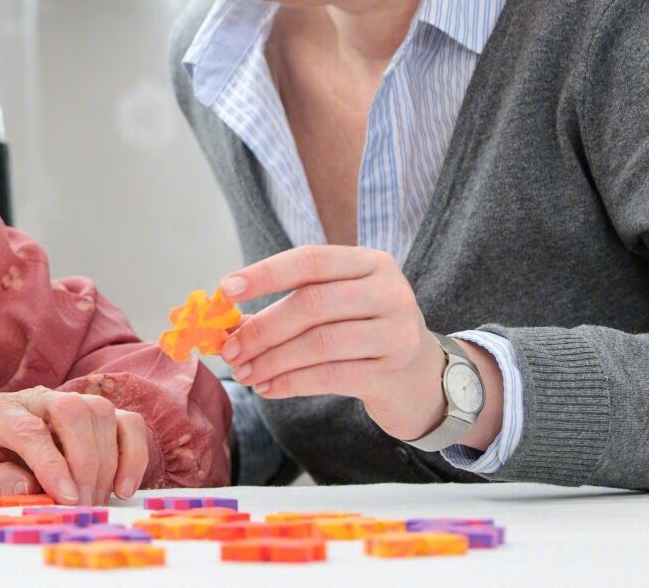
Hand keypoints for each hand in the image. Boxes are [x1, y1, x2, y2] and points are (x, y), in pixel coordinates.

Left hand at [0, 387, 152, 506]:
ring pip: (100, 412)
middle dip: (82, 462)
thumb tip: (29, 485)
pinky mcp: (102, 416)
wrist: (4, 458)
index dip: (50, 464)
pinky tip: (122, 489)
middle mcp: (36, 398)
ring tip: (94, 501)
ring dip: (105, 463)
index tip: (66, 498)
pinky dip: (133, 456)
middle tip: (81, 504)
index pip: (28, 429)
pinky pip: (128, 423)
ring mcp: (72, 402)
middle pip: (71, 409)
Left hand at [218, 246, 450, 442]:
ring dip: (272, 360)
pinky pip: (331, 376)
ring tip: (244, 373)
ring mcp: (395, 332)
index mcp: (371, 263)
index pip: (311, 260)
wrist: (422, 376)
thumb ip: (292, 304)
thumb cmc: (365, 332)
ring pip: (319, 343)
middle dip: (262, 328)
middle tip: (230, 349)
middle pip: (311, 304)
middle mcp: (388, 291)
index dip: (266, 274)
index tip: (226, 289)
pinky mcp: (392, 371)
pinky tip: (268, 388)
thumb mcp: (338, 305)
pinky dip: (292, 382)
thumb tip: (230, 322)